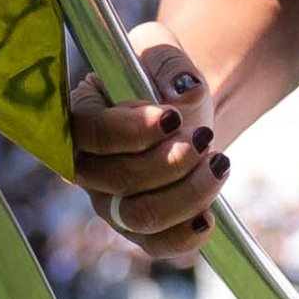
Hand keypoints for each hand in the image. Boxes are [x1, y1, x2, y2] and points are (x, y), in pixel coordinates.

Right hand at [70, 35, 225, 260]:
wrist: (185, 114)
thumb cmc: (162, 79)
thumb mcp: (161, 52)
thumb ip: (167, 61)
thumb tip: (183, 94)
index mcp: (79, 119)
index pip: (90, 133)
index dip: (131, 131)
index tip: (173, 118)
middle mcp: (86, 168)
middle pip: (119, 179)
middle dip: (169, 162)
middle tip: (205, 138)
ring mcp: (110, 204)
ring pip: (139, 216)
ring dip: (186, 194)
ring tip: (218, 163)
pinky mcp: (139, 230)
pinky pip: (158, 245)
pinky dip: (186, 235)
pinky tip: (210, 214)